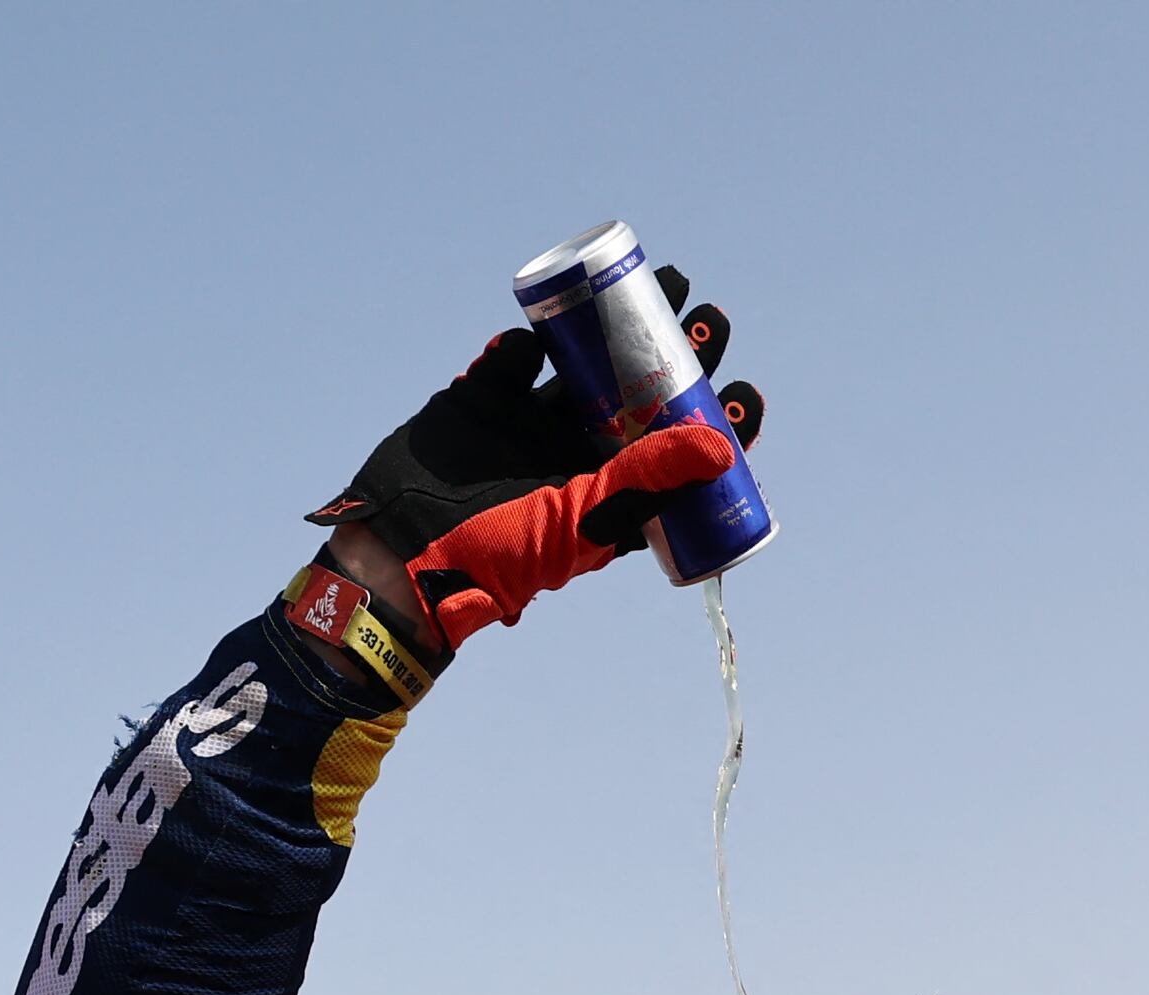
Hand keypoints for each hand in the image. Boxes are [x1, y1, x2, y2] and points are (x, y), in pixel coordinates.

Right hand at [307, 297, 761, 649]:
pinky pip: (515, 360)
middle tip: (711, 320)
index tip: (746, 390)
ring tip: (668, 286)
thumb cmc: (498, 553)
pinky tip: (552, 321)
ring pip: (586, 366)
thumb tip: (721, 446)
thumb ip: (645, 479)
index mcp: (607, 495)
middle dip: (676, 357)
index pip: (676, 457)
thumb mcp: (584, 518)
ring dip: (621, 329)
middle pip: (639, 398)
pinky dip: (532, 338)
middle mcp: (574, 457)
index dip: (715, 424)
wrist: (401, 550)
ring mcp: (529, 425)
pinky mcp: (483, 399)